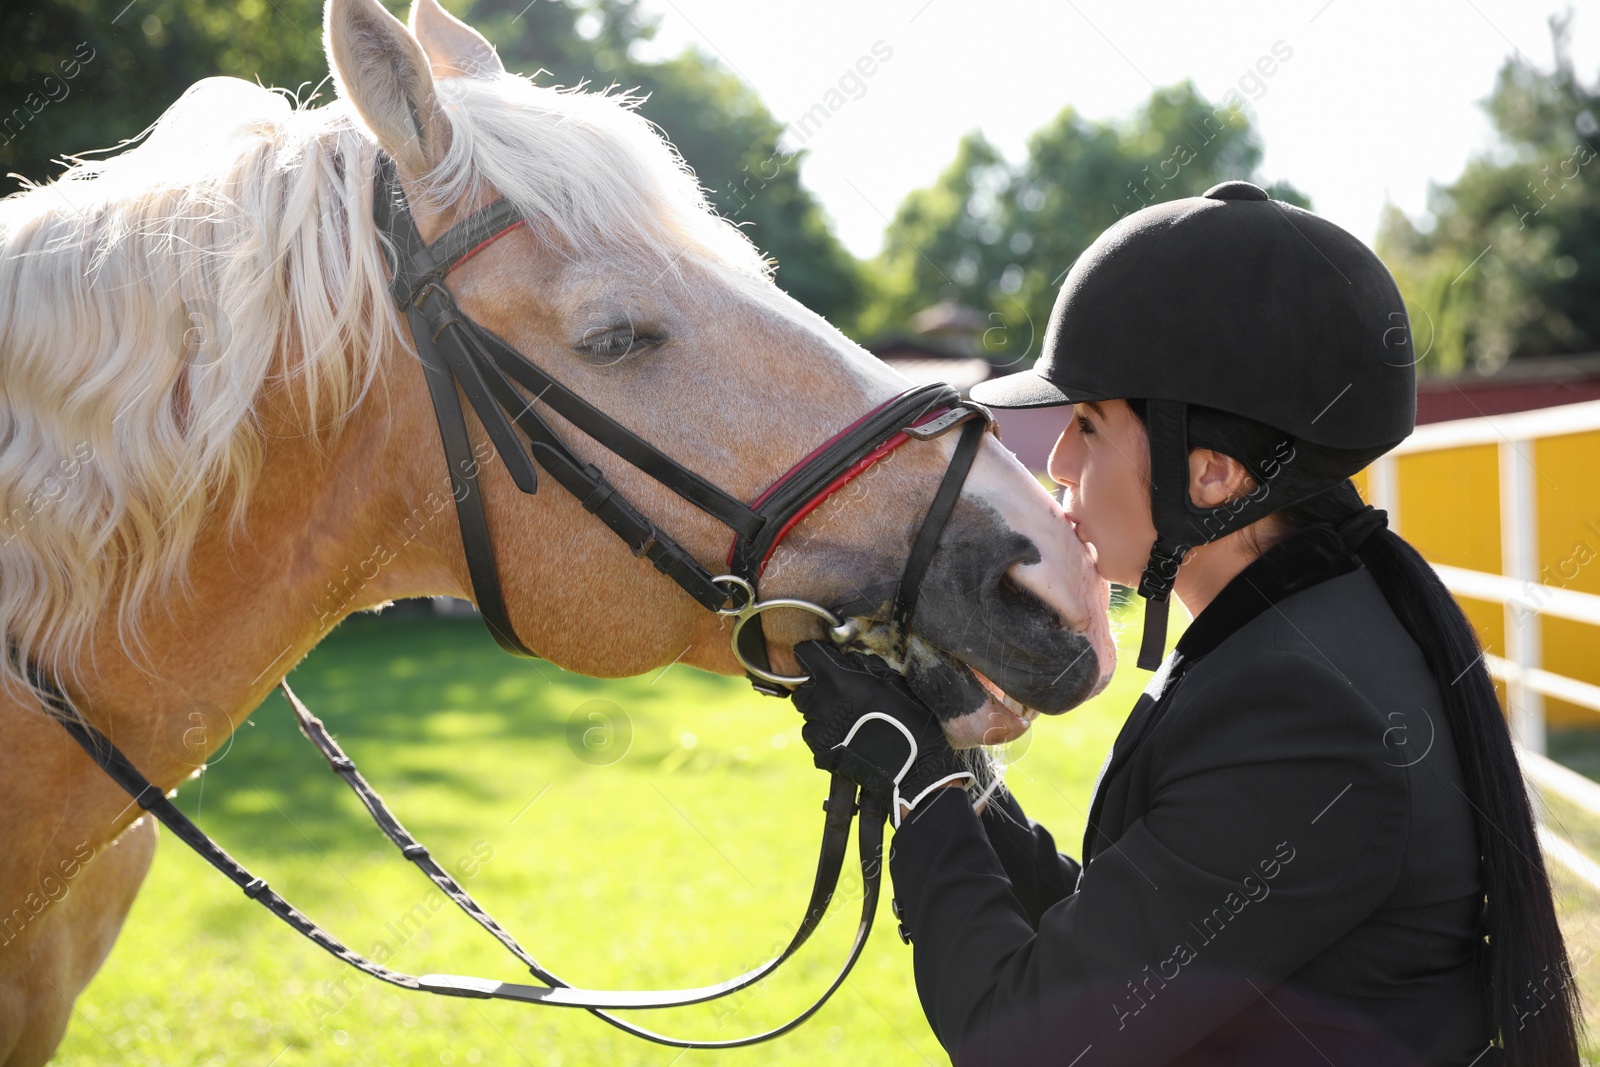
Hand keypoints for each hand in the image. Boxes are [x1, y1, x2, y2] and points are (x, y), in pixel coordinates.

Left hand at [791, 641, 974, 826]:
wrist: (911, 766)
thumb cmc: (909, 719)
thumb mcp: (892, 682)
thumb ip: (866, 667)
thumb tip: (851, 660)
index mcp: (837, 680)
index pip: (806, 655)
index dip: (813, 655)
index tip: (822, 659)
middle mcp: (820, 703)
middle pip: (803, 690)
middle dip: (817, 689)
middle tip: (839, 695)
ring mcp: (818, 729)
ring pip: (808, 715)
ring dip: (821, 714)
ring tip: (847, 720)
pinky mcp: (821, 752)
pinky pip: (816, 737)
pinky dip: (827, 735)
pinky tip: (848, 739)